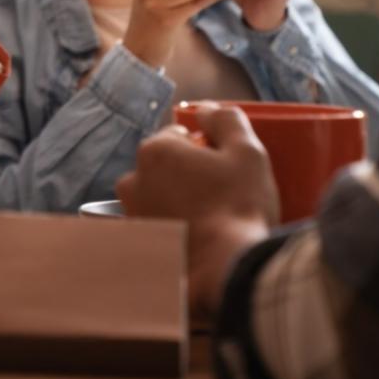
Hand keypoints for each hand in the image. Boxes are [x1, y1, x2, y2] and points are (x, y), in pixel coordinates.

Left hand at [117, 104, 278, 320]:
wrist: (223, 269)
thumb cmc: (238, 206)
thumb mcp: (247, 152)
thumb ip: (226, 120)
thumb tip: (208, 109)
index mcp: (155, 151)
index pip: (180, 138)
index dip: (206, 149)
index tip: (224, 169)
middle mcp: (132, 179)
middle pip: (166, 167)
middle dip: (189, 175)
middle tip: (221, 195)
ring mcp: (131, 213)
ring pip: (159, 196)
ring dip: (178, 202)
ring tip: (209, 220)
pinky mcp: (137, 243)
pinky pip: (156, 226)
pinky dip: (171, 229)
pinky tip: (196, 239)